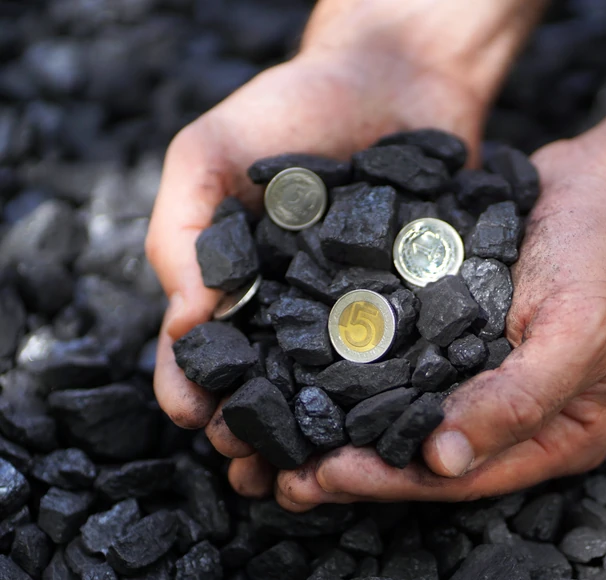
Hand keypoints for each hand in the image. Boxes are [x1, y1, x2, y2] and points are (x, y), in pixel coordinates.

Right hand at [145, 48, 485, 496]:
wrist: (394, 75)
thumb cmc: (292, 106)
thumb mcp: (209, 151)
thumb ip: (182, 229)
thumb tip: (182, 325)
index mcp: (237, 281)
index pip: (202, 351)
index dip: (193, 389)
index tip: (200, 417)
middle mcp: (293, 308)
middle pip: (266, 386)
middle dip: (254, 431)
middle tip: (256, 465)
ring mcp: (357, 311)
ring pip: (332, 392)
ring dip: (318, 436)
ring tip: (315, 470)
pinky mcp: (416, 305)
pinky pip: (403, 358)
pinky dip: (391, 396)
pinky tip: (387, 425)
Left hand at [274, 137, 605, 508]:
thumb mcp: (579, 333)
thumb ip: (519, 400)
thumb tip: (445, 462)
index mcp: (555, 434)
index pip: (464, 476)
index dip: (394, 481)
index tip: (329, 475)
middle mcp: (514, 415)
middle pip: (426, 456)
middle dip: (358, 466)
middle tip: (285, 476)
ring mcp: (483, 372)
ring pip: (407, 414)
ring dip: (348, 427)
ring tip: (282, 435)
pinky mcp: (459, 332)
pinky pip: (406, 362)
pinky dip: (362, 373)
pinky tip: (310, 373)